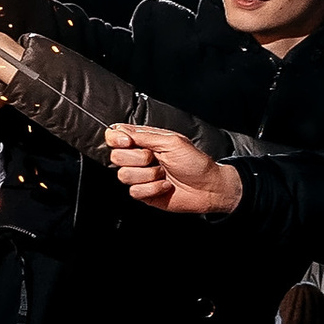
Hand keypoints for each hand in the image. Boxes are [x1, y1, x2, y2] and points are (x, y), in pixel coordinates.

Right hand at [107, 127, 241, 214]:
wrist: (208, 188)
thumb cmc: (195, 162)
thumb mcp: (172, 142)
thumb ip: (143, 135)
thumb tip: (118, 130)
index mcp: (144, 141)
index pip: (115, 136)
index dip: (116, 139)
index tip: (128, 142)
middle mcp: (139, 158)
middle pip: (116, 156)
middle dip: (138, 159)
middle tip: (156, 159)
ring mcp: (140, 176)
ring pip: (124, 175)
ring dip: (149, 175)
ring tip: (164, 174)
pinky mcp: (143, 193)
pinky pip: (134, 191)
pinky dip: (153, 189)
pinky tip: (165, 186)